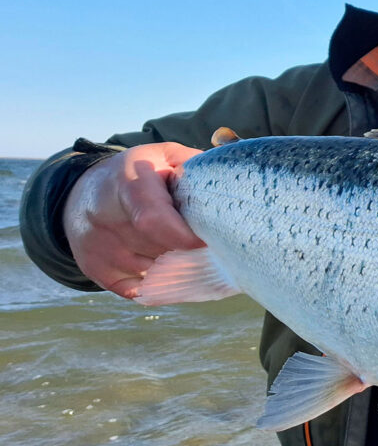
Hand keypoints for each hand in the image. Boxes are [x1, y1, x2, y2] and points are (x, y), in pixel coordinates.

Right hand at [62, 142, 204, 297]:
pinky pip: (138, 290)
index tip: (209, 241)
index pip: (153, 219)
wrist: (81, 192)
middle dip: (188, 252)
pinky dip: (159, 284)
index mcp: (128, 184)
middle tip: (210, 247)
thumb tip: (229, 184)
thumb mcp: (165, 155)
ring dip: (176, 268)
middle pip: (159, 249)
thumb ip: (195, 166)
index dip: (184, 237)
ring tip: (190, 252)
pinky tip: (169, 267)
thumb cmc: (138, 173)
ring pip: (151, 272)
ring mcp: (96, 246)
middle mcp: (105, 216)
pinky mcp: (93, 268)